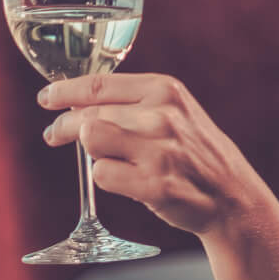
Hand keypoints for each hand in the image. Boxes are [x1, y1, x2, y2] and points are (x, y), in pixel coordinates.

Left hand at [39, 72, 267, 237]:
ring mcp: (159, 151)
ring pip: (91, 141)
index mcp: (165, 89)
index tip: (46, 98)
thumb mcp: (174, 111)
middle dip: (63, 128)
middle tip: (53, 136)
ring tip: (108, 158)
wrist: (232, 195)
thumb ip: (132, 102)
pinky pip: (102, 176)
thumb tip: (75, 102)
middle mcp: (162, 115)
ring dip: (92, 152)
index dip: (63, 92)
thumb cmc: (194, 152)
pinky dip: (107, 179)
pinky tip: (126, 180)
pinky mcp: (155, 185)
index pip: (98, 84)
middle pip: (87, 115)